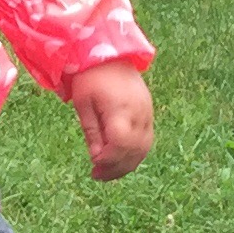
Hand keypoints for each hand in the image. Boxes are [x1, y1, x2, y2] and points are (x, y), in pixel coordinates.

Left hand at [67, 62, 154, 180]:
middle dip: (116, 167)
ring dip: (126, 164)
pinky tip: (118, 160)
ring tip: (106, 173)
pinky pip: (146, 141)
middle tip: (96, 175)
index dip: (109, 159)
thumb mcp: (83, 104)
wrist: (112, 56)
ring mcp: (148, 115)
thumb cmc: (91, 79)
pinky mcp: (149, 115)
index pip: (121, 143)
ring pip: (143, 149)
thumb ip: (92, 131)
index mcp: (121, 109)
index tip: (93, 165)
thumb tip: (97, 158)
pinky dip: (134, 154)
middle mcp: (139, 114)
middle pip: (135, 150)